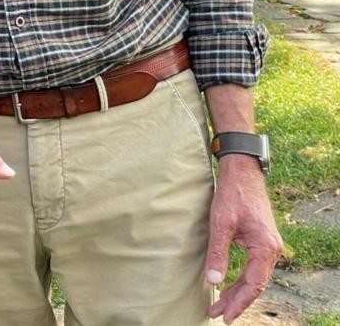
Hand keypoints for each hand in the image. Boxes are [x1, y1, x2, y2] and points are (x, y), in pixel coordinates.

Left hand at [205, 155, 282, 323]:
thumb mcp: (220, 224)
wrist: (242, 174)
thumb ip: (218, 253)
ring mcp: (269, 247)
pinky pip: (254, 268)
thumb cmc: (232, 196)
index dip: (239, 302)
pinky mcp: (262, 242)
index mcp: (266, 248)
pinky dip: (242, 279)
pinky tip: (229, 285)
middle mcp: (272, 250)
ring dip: (238, 292)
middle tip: (217, 315)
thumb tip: (213, 281)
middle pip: (256, 285)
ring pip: (255, 277)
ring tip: (220, 305)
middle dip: (236, 301)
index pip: (253, 284)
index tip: (224, 316)